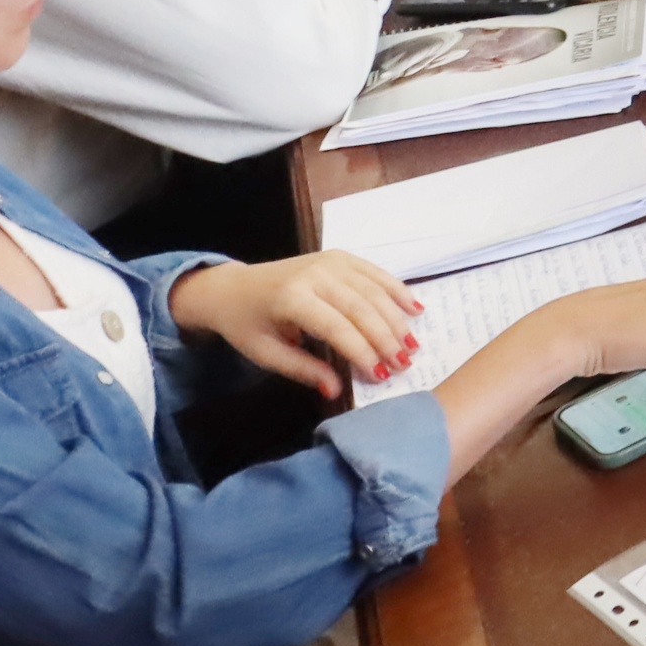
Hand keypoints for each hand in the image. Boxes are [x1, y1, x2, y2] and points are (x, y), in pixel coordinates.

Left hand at [167, 251, 418, 402]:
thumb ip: (303, 369)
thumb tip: (337, 389)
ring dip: (396, 319)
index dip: (362, 352)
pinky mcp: (339, 257)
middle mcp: (314, 274)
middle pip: (361, 308)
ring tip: (412, 346)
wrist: (231, 288)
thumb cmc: (246, 325)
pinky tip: (415, 308)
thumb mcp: (266, 354)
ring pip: (374, 291)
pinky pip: (374, 272)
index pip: (337, 328)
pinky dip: (396, 290)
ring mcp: (329, 261)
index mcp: (292, 299)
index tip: (381, 376)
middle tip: (404, 365)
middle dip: (386, 339)